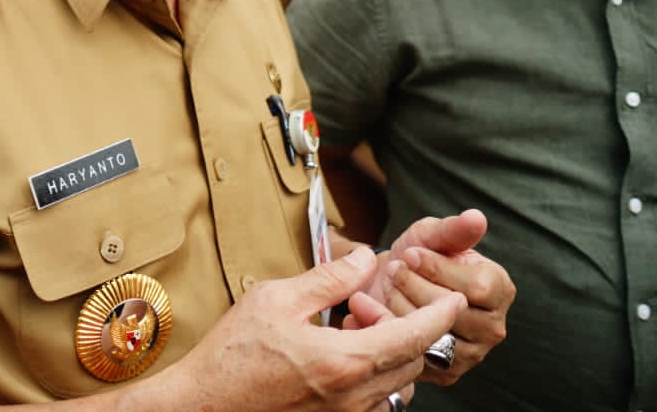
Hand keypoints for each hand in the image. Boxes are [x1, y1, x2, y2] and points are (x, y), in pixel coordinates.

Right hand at [152, 245, 463, 411]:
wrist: (204, 406)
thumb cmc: (232, 355)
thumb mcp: (276, 299)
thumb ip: (329, 279)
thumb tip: (365, 260)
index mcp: (344, 361)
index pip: (414, 335)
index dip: (439, 313)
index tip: (452, 297)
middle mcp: (354, 397)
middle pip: (412, 361)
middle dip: (406, 326)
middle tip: (368, 301)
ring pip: (397, 385)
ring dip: (390, 352)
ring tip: (351, 328)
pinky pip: (376, 401)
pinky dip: (375, 374)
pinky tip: (344, 356)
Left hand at [373, 210, 513, 383]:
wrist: (392, 285)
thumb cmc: (417, 256)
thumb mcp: (431, 235)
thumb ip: (453, 229)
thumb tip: (477, 218)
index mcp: (499, 289)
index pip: (476, 287)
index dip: (437, 269)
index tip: (411, 254)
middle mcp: (493, 326)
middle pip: (452, 312)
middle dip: (414, 286)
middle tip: (394, 270)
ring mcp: (472, 353)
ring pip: (434, 335)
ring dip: (400, 307)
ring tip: (388, 287)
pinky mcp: (446, 373)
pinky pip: (416, 357)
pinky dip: (390, 331)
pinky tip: (376, 310)